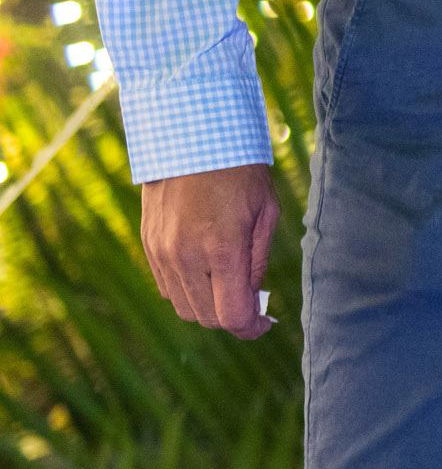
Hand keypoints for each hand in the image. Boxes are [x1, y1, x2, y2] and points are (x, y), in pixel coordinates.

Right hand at [139, 163, 278, 337]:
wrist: (192, 140)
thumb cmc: (239, 172)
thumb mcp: (266, 212)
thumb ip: (257, 260)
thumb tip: (253, 296)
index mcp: (221, 250)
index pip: (232, 315)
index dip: (250, 328)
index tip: (263, 324)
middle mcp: (186, 257)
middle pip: (207, 317)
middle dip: (231, 317)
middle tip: (250, 300)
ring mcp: (162, 253)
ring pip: (183, 307)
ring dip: (208, 306)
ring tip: (228, 284)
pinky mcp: (148, 246)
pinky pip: (166, 287)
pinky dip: (187, 290)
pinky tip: (205, 270)